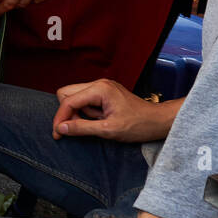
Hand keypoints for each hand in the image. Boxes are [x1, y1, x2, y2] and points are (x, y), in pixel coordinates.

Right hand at [52, 79, 173, 142]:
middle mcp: (98, 83)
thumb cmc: (139, 125)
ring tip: (95, 123)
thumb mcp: (108, 130)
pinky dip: (86, 111)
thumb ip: (82, 127)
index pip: (68, 101)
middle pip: (66, 93)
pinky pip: (85, 99)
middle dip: (68, 112)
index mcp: (99, 89)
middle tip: (77, 127)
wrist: (159, 121)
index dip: (60, 118)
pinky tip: (99, 119)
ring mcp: (101, 86)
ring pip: (74, 96)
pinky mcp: (104, 92)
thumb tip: (60, 128)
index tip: (58, 134)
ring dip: (78, 112)